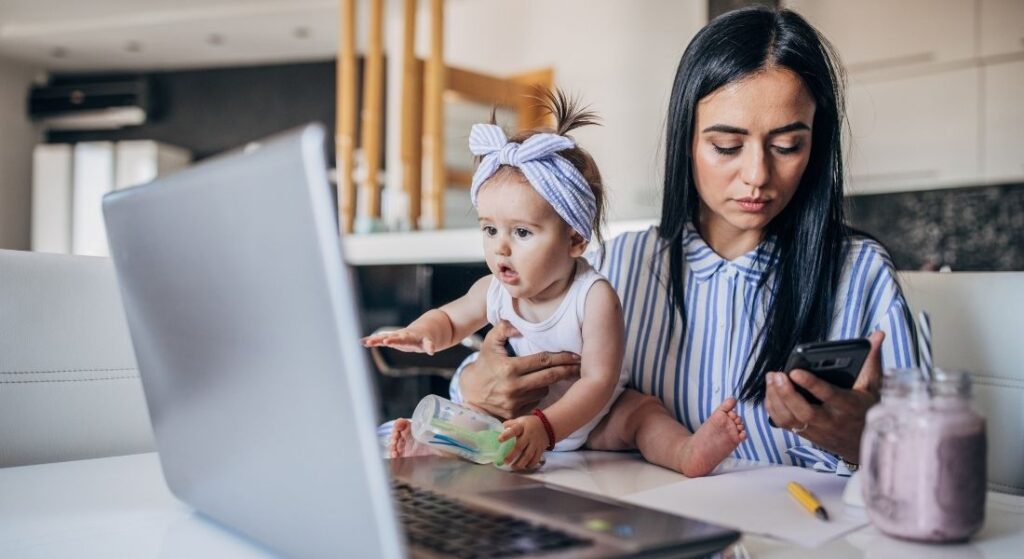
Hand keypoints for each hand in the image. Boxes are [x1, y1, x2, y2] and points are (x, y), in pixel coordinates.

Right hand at [361, 328, 436, 354]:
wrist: (422, 330)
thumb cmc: (424, 339)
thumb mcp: (428, 342)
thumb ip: (429, 345)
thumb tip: (432, 350)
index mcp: (409, 336)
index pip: (402, 339)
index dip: (394, 340)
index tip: (386, 341)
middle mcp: (400, 335)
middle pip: (390, 337)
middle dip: (381, 339)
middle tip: (372, 341)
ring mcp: (394, 336)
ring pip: (383, 337)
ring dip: (374, 340)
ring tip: (364, 343)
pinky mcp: (391, 337)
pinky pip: (380, 338)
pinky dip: (372, 340)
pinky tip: (361, 342)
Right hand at [460, 320, 580, 418]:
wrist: (470, 395)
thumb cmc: (483, 366)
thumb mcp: (489, 344)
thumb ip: (502, 329)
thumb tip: (518, 325)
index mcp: (509, 368)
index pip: (542, 361)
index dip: (561, 358)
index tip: (576, 355)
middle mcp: (514, 387)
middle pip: (549, 378)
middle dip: (567, 371)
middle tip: (581, 366)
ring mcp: (515, 403)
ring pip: (544, 391)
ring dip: (550, 383)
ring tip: (551, 376)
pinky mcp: (516, 415)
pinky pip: (537, 403)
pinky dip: (538, 395)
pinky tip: (536, 389)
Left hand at [499, 415, 548, 469]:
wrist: (547, 425)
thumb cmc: (529, 423)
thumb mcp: (520, 420)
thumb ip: (510, 424)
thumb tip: (501, 429)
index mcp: (522, 427)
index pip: (514, 430)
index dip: (507, 435)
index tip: (499, 440)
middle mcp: (529, 435)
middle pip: (520, 446)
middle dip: (512, 455)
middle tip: (505, 461)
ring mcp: (536, 443)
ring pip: (528, 455)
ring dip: (520, 463)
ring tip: (513, 467)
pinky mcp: (541, 449)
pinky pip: (536, 459)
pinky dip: (530, 464)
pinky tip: (524, 467)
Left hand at [764, 331, 884, 462]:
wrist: (863, 443)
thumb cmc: (867, 409)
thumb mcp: (873, 385)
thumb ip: (871, 359)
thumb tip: (878, 334)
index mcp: (848, 406)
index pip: (828, 395)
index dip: (811, 384)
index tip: (795, 371)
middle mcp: (831, 421)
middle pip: (804, 412)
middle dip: (787, 393)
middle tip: (776, 374)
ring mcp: (817, 430)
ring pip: (790, 419)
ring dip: (776, 399)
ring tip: (771, 378)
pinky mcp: (806, 435)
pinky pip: (784, 424)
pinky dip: (773, 408)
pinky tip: (771, 392)